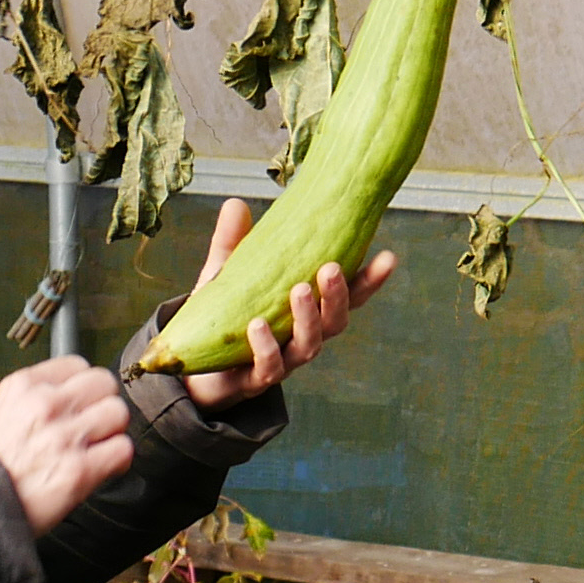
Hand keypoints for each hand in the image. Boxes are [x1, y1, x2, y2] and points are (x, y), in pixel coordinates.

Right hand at [0, 357, 135, 532]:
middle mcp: (46, 404)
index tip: (82, 402)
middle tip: (95, 425)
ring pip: (118, 413)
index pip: (77, 364)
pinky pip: (122, 449)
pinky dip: (118, 459)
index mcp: (23, 386)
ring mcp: (64, 436)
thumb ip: (31, 398)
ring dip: (113, 431)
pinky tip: (103, 467)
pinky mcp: (80, 469)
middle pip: (104, 383)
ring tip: (97, 447)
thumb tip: (66, 393)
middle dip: (104, 404)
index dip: (85, 386)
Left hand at [178, 197, 397, 411]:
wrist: (195, 370)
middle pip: (335, 322)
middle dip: (337, 295)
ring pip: (309, 345)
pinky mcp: (256, 380)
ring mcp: (284, 361)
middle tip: (330, 269)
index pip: (347, 297)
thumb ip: (234, 243)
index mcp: (308, 311)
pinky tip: (258, 325)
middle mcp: (303, 338)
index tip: (388, 257)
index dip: (369, 281)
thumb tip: (236, 203)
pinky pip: (268, 367)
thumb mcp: (227, 275)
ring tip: (299, 290)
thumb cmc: (224, 319)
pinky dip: (265, 347)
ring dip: (308, 317)